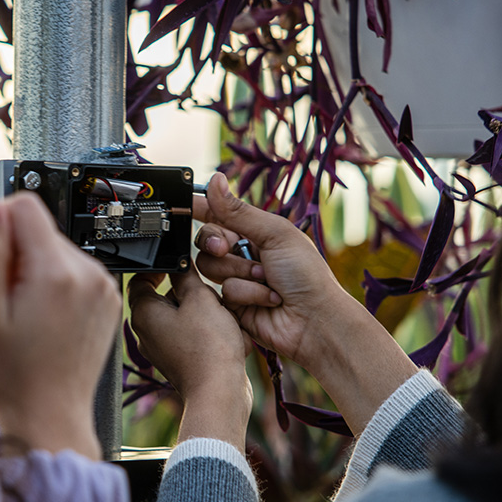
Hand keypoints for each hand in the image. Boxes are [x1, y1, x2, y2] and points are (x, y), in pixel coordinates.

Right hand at [0, 193, 120, 459]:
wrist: (50, 416)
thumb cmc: (13, 375)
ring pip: (56, 248)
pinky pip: (74, 270)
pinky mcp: (108, 299)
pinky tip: (41, 316)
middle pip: (40, 228)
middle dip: (14, 250)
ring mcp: (103, 286)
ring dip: (33, 266)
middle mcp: (89, 273)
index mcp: (56, 272)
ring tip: (21, 310)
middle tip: (0, 294)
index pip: (24, 205)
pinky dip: (54, 282)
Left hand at [128, 268, 252, 448]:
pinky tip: (226, 336)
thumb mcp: (201, 299)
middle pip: (164, 297)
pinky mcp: (179, 361)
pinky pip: (191, 336)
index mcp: (143, 313)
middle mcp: (146, 332)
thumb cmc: (208, 348)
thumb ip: (187, 276)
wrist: (220, 393)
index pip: (141, 279)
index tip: (179, 263)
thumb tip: (179, 263)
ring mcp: (162, 349)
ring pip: (181, 316)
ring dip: (203, 311)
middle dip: (189, 291)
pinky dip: (208, 331)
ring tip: (221, 316)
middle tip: (208, 292)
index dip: (160, 267)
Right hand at [193, 173, 416, 434]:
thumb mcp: (275, 234)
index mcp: (255, 232)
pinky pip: (221, 292)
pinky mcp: (231, 306)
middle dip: (218, 242)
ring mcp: (236, 279)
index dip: (201, 208)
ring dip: (239, 271)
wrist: (314, 321)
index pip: (219, 214)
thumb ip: (238, 211)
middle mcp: (242, 254)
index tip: (187, 205)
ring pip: (209, 266)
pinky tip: (267, 299)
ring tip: (265, 278)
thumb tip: (214, 180)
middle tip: (229, 246)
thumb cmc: (305, 274)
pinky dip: (246, 294)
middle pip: (206, 240)